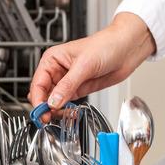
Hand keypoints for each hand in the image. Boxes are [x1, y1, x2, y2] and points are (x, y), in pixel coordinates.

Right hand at [29, 12, 155, 118]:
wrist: (126, 49)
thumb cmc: (105, 46)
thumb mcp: (84, 65)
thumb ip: (67, 85)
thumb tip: (53, 102)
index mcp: (52, 59)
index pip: (38, 83)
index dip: (38, 99)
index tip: (42, 112)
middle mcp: (57, 71)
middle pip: (43, 94)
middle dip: (45, 107)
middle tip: (49, 118)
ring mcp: (68, 82)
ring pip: (54, 101)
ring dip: (56, 110)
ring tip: (62, 116)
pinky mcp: (78, 90)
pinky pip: (66, 103)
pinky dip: (66, 111)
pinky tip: (70, 113)